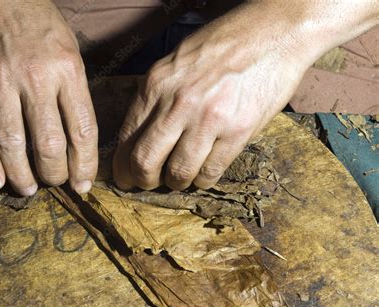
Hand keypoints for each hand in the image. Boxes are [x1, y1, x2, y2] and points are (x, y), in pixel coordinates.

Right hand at [0, 0, 96, 194]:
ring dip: (22, 176)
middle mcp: (36, 79)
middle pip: (49, 144)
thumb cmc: (40, 25)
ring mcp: (1, 83)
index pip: (82, 130)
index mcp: (68, 70)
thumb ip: (75, 94)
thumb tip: (79, 141)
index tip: (84, 184)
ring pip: (13, 144)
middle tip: (56, 182)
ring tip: (28, 189)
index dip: (85, 164)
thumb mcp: (71, 53)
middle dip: (55, 173)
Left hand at [112, 3, 312, 190]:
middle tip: (149, 183)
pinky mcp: (239, 131)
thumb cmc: (225, 44)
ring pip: (178, 173)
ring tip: (181, 178)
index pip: (127, 136)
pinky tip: (204, 173)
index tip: (124, 176)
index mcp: (157, 84)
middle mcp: (178, 103)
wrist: (274, 32)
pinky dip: (203, 180)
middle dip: (143, 181)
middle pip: (145, 161)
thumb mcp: (176, 62)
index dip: (121, 165)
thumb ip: (156, 96)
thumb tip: (141, 132)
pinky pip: (211, 172)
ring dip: (176, 182)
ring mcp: (209, 119)